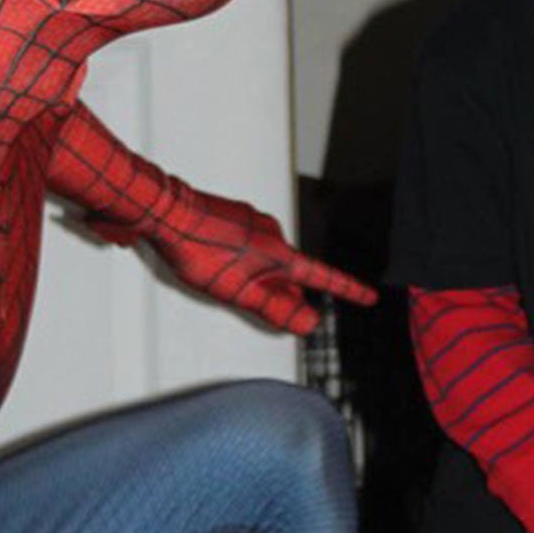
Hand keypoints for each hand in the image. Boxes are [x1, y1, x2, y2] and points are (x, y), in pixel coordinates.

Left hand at [139, 191, 376, 333]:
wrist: (165, 212)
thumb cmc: (197, 250)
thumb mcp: (238, 292)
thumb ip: (274, 308)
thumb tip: (309, 321)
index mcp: (278, 254)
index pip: (321, 277)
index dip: (346, 290)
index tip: (368, 297)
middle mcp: (271, 233)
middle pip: (290, 273)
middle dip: (283, 293)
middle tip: (264, 309)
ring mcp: (251, 222)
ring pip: (266, 259)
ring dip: (256, 277)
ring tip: (223, 282)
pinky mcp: (233, 217)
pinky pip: (248, 245)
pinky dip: (241, 261)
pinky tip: (217, 263)